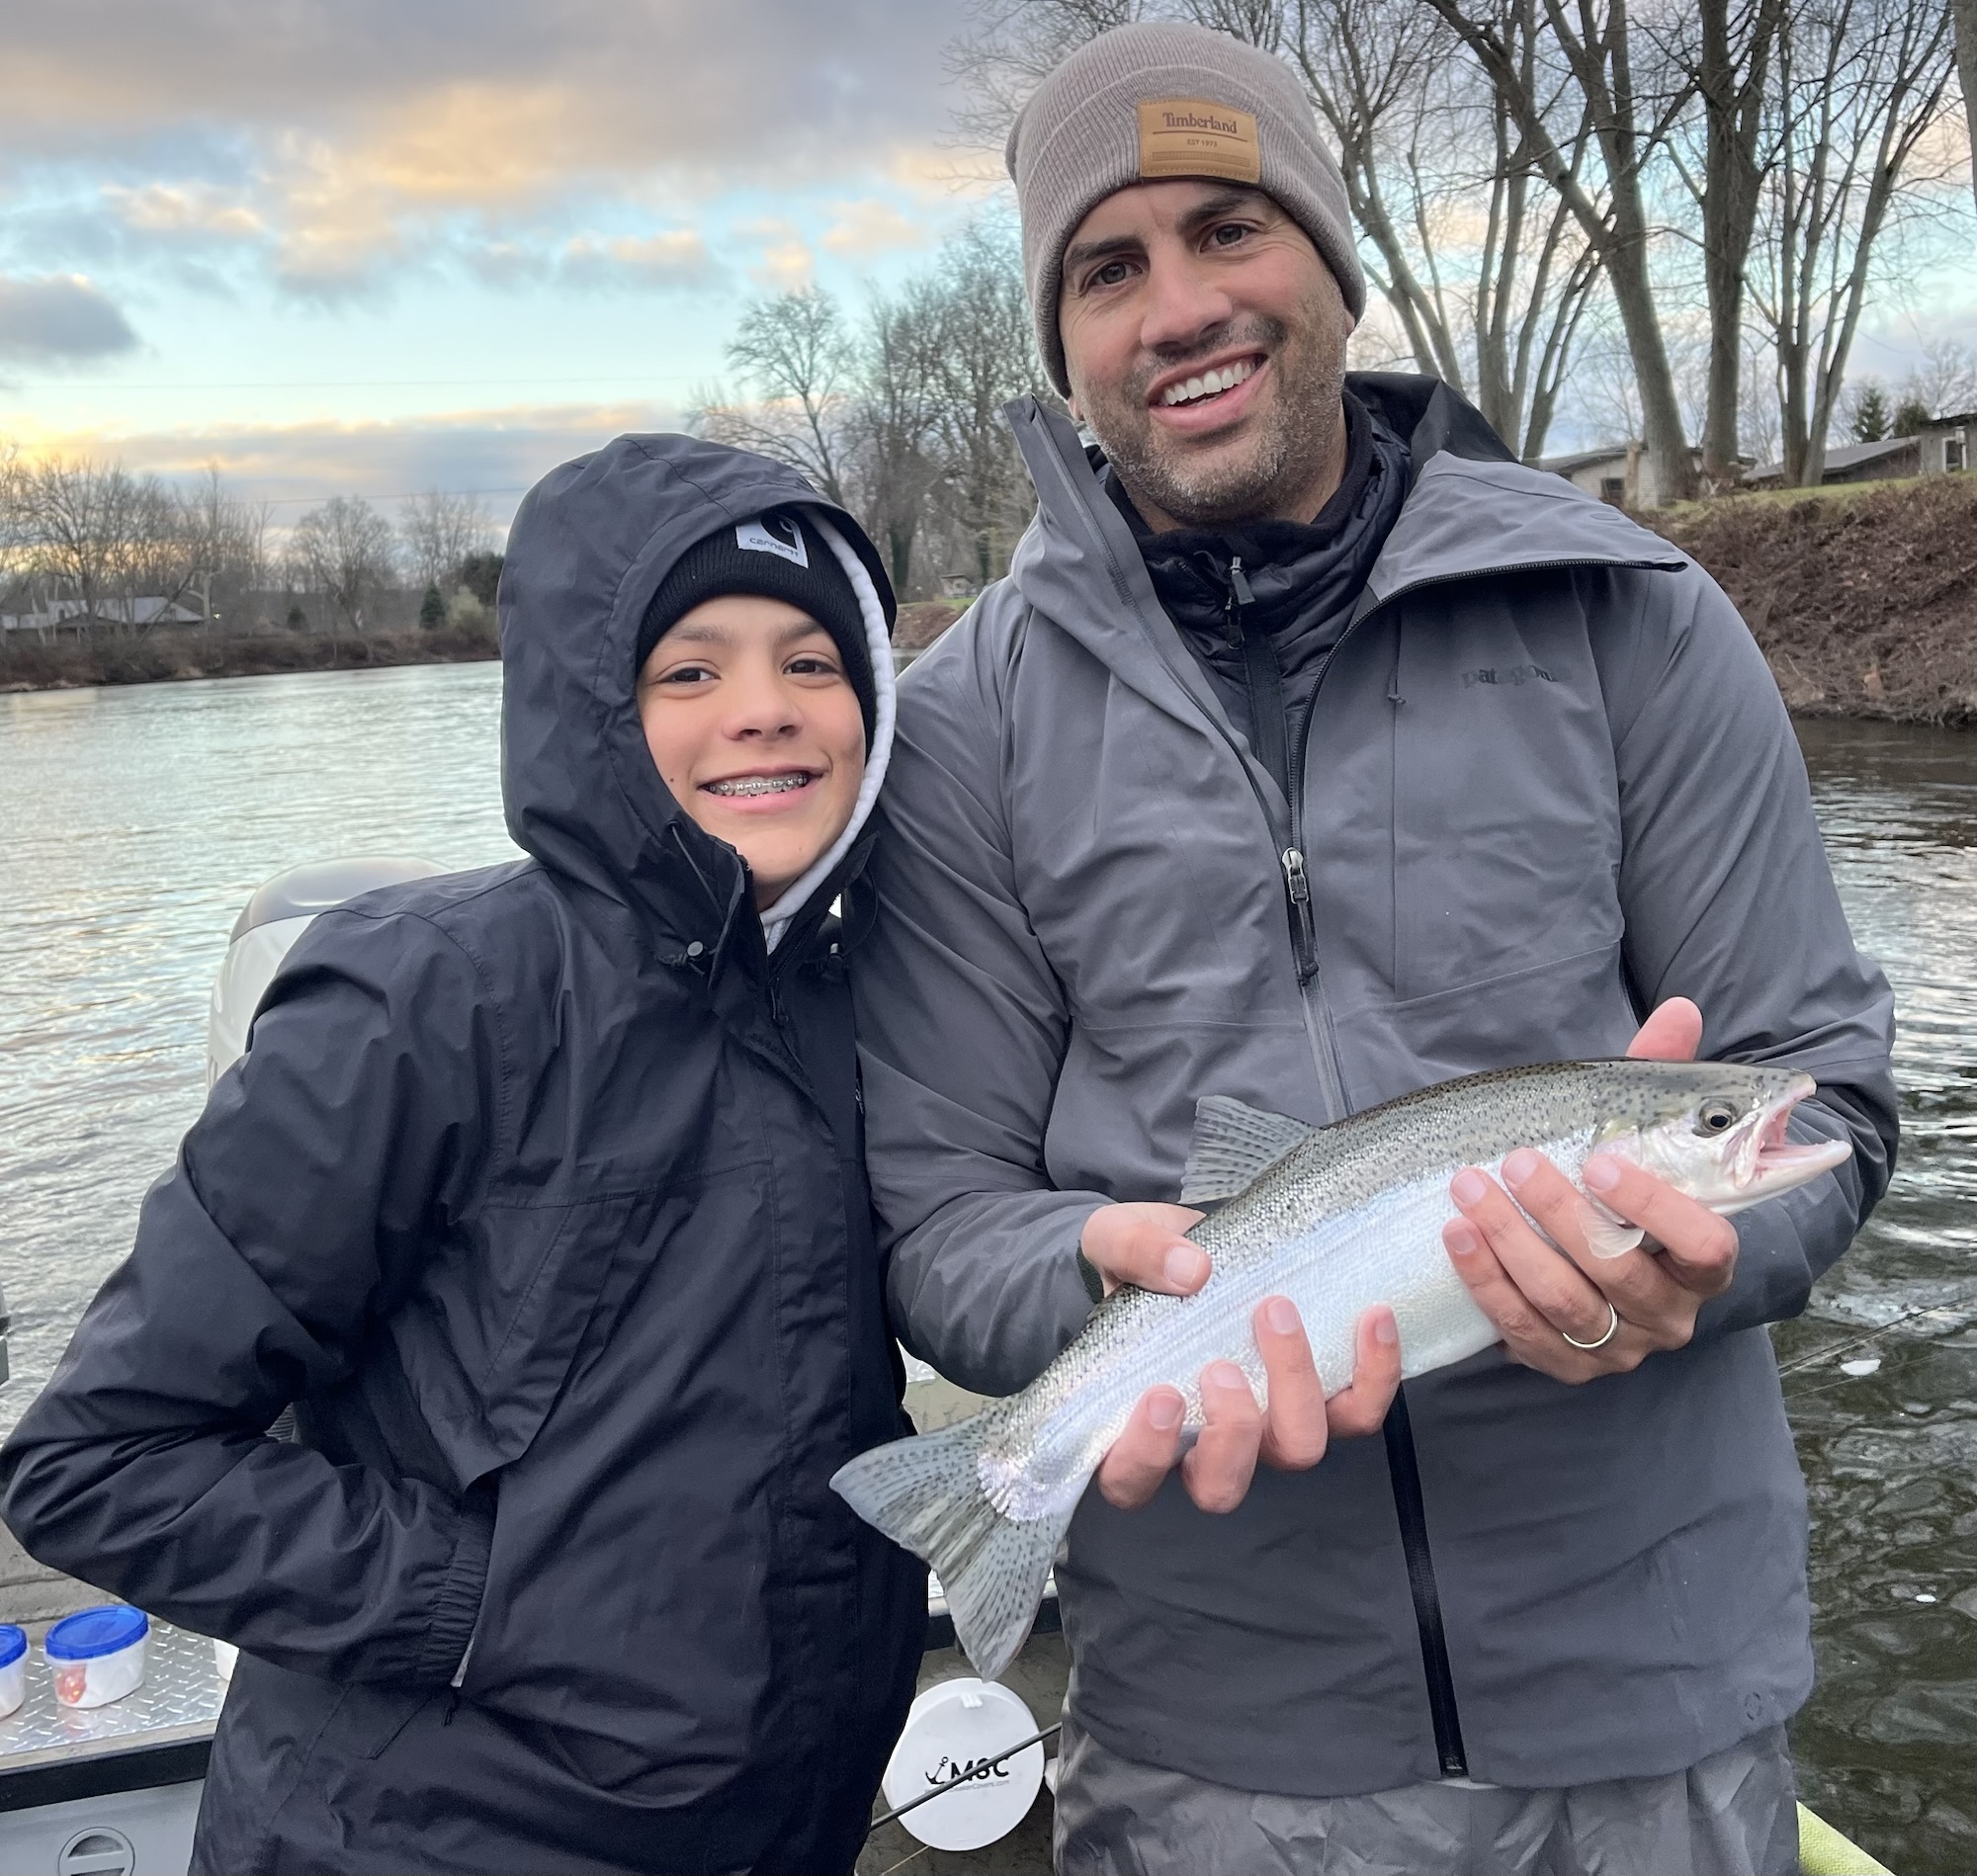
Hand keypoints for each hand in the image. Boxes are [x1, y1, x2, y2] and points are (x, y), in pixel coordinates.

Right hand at [1079, 1202, 1400, 1512]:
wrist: (1197, 1244)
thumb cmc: (1140, 1263)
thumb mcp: (1114, 1240)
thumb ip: (1136, 1252)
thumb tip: (1192, 1272)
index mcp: (1142, 1424)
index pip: (1130, 1479)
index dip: (1145, 1456)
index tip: (1160, 1394)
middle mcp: (1207, 1443)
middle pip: (1222, 1486)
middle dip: (1229, 1432)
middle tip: (1220, 1366)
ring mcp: (1268, 1427)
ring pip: (1297, 1451)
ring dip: (1295, 1390)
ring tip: (1276, 1312)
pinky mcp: (1321, 1398)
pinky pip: (1359, 1412)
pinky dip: (1373, 1374)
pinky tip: (1371, 1318)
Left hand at [1440, 997, 1738, 1381]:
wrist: (1592, 1261)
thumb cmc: (1620, 1189)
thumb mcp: (1643, 1134)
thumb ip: (1660, 1077)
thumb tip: (1680, 1009)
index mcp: (1704, 1263)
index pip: (1703, 1245)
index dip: (1656, 1209)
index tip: (1601, 1161)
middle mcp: (1669, 1314)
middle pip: (1615, 1271)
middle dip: (1557, 1214)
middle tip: (1511, 1162)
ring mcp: (1617, 1346)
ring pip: (1562, 1301)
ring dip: (1508, 1244)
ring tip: (1465, 1190)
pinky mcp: (1565, 1364)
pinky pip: (1521, 1331)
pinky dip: (1485, 1283)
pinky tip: (1455, 1238)